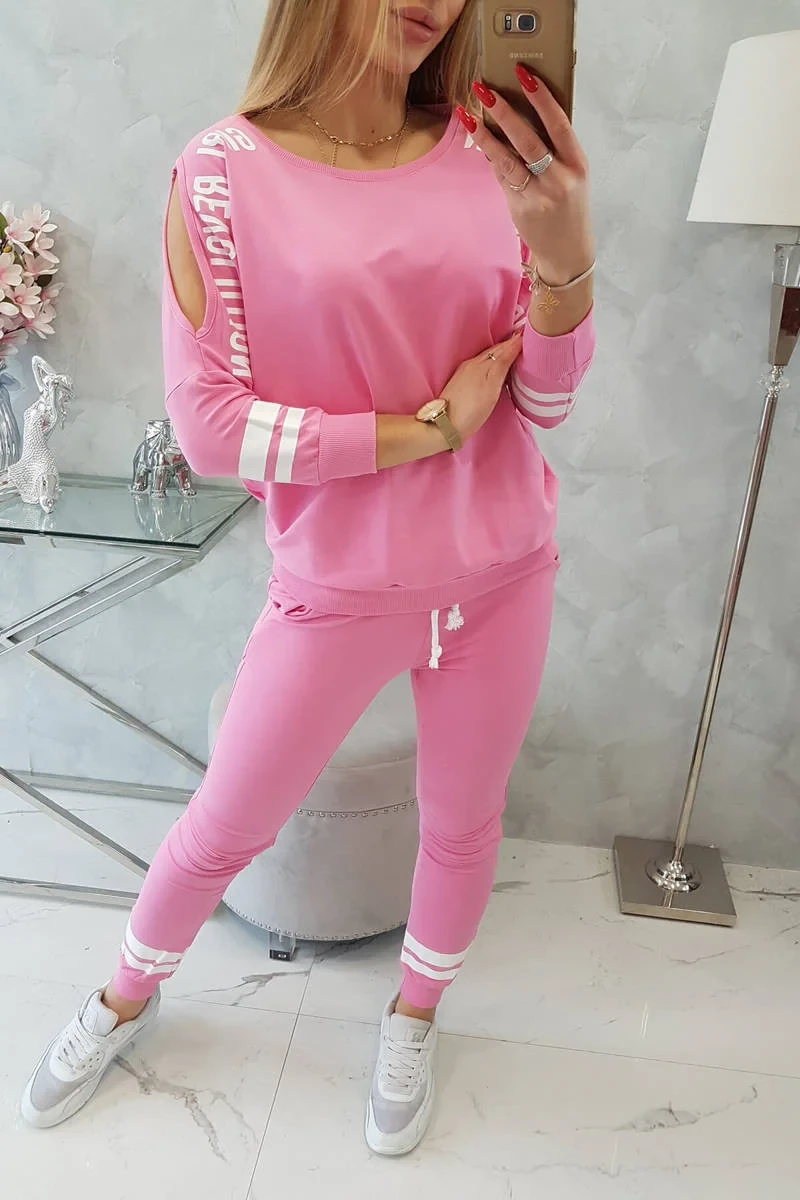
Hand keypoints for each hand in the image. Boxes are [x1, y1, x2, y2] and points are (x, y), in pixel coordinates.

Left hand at [442, 333, 521, 442]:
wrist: (445, 426)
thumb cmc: (469, 411)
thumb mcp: (491, 385)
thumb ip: (503, 363)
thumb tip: (515, 342)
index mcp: (480, 363)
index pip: (503, 347)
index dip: (517, 341)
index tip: (529, 335)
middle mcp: (471, 365)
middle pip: (495, 351)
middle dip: (510, 344)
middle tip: (526, 339)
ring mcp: (465, 374)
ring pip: (488, 358)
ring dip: (502, 353)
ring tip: (515, 351)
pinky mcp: (461, 384)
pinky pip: (481, 366)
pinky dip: (493, 363)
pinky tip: (496, 368)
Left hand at [461, 69, 593, 284]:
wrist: (568, 252)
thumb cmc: (569, 207)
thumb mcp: (573, 175)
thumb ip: (555, 150)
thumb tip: (522, 114)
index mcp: (577, 164)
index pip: (559, 123)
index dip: (541, 97)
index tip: (524, 74)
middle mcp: (560, 179)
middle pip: (528, 139)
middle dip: (504, 111)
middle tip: (484, 89)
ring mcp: (538, 195)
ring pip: (508, 159)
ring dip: (486, 134)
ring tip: (469, 114)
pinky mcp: (520, 208)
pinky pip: (501, 176)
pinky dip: (490, 155)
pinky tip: (478, 137)